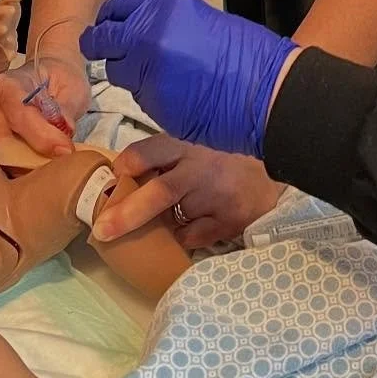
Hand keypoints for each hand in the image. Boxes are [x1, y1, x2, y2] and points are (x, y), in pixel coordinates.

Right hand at [0, 48, 88, 158]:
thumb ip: (67, 108)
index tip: (66, 149)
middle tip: (62, 161)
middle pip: (5, 142)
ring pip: (3, 157)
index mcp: (8, 84)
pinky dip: (25, 169)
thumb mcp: (72, 87)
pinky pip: (5, 164)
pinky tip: (44, 165)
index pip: (20, 115)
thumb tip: (64, 129)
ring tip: (55, 161)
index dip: (43, 136)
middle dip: (34, 156)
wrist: (50, 79)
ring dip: (29, 165)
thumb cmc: (60, 80)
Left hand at [81, 0, 296, 157]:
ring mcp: (147, 73)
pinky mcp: (152, 104)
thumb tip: (138, 27)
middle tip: (102, 50)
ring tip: (157, 74)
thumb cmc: (246, 54)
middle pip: (104, 41)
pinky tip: (173, 91)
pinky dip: (148, 93)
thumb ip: (163, 20)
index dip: (108, 18)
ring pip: (118, 73)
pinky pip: (139, 96)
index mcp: (162, 9)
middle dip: (102, 46)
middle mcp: (147, 38)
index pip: (117, 9)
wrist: (265, 92)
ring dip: (128, 73)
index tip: (105, 24)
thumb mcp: (200, 17)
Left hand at [92, 136, 284, 249]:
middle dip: (127, 213)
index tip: (115, 177)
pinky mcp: (230, 219)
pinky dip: (185, 235)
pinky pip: (194, 236)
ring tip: (173, 213)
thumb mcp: (193, 141)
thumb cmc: (221, 153)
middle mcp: (199, 170)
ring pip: (174, 220)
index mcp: (186, 144)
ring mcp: (216, 197)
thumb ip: (164, 154)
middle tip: (103, 229)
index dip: (127, 166)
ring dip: (162, 223)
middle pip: (159, 193)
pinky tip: (195, 222)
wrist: (273, 161)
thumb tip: (119, 176)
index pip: (148, 152)